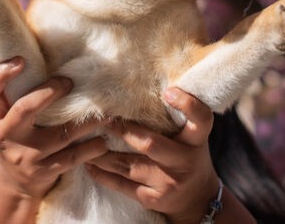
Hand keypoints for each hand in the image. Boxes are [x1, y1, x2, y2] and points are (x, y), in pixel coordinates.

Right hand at [0, 57, 107, 200]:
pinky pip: (71, 158)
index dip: (0, 74)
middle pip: (24, 109)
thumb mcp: (9, 118)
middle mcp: (6, 135)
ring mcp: (24, 156)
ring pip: (59, 135)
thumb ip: (20, 94)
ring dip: (86, 122)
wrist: (12, 184)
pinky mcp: (42, 173)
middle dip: (48, 92)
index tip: (20, 59)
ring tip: (106, 111)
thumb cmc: (18, 137)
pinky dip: (91, 148)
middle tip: (70, 81)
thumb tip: (49, 52)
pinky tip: (104, 141)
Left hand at [85, 87, 222, 223]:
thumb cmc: (188, 155)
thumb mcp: (191, 136)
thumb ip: (175, 117)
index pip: (201, 119)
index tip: (168, 91)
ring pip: (128, 165)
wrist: (197, 198)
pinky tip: (88, 164)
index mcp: (196, 140)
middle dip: (124, 131)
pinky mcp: (153, 198)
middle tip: (104, 118)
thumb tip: (143, 86)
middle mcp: (183, 161)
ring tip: (83, 139)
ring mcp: (168, 182)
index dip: (187, 105)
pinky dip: (103, 175)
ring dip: (102, 153)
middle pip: (151, 144)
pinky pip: (123, 186)